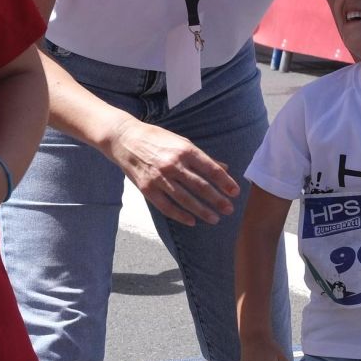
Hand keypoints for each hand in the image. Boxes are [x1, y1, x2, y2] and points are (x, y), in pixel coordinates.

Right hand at [110, 118, 238, 224]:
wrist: (124, 139)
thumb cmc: (157, 139)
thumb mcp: (182, 142)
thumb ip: (203, 157)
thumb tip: (224, 168)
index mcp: (185, 150)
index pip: (210, 169)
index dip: (225, 182)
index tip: (235, 192)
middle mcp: (173, 164)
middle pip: (200, 186)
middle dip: (217, 200)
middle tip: (229, 209)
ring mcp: (159, 178)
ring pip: (185, 199)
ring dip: (202, 211)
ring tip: (215, 218)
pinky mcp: (147, 188)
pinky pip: (166, 206)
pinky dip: (180, 215)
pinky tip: (191, 221)